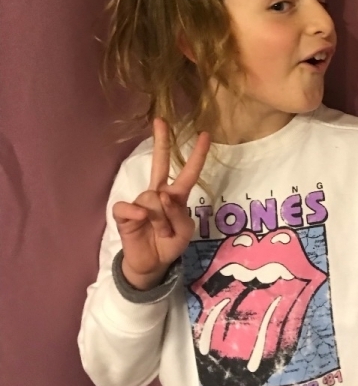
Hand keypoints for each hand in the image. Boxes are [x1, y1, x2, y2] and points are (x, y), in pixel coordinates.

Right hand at [112, 119, 210, 289]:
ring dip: (160, 220)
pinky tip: (139, 219)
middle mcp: (158, 194)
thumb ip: (178, 213)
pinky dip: (136, 213)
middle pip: (159, 163)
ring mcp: (141, 202)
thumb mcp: (184, 232)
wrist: (151, 265)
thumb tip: (160, 196)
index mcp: (176, 196)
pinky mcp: (124, 213)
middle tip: (160, 120)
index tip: (205, 134)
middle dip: (161, 141)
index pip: (188, 172)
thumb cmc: (169, 244)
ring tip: (160, 233)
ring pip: (153, 199)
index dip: (197, 155)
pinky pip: (130, 207)